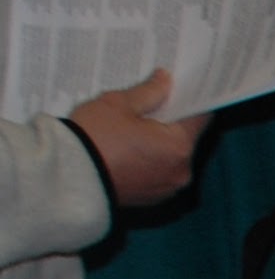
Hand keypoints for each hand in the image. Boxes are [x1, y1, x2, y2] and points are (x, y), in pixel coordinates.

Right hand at [67, 70, 194, 208]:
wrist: (69, 176)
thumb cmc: (95, 136)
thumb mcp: (119, 104)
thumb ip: (148, 91)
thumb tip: (166, 80)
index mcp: (179, 146)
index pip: (200, 118)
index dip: (193, 100)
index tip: (185, 88)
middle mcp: (182, 171)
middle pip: (185, 138)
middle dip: (171, 121)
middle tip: (153, 104)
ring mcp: (168, 188)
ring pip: (172, 157)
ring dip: (160, 143)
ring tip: (136, 127)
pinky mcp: (152, 199)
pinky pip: (158, 173)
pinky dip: (150, 161)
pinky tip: (130, 149)